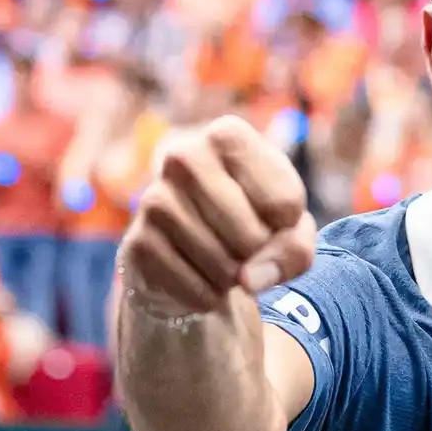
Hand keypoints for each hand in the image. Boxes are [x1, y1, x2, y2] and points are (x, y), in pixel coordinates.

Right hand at [120, 116, 315, 315]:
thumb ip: (294, 249)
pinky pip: (196, 289)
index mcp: (228, 135)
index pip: (286, 203)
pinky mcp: (137, 243)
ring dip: (236, 278)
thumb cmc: (253, 223)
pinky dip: (210, 295)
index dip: (290, 225)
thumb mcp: (291, 228)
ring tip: (224, 259)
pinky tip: (201, 277)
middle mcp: (184, 156)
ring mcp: (155, 199)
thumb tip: (247, 279)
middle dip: (261, 256)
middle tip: (247, 244)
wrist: (192, 251)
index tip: (273, 215)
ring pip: (226, 267)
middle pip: (255, 237)